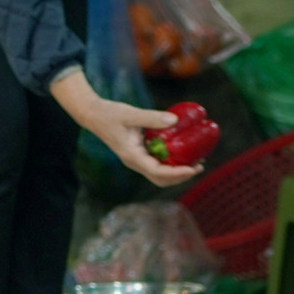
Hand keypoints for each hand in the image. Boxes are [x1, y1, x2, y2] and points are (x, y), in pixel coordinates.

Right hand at [51, 69, 202, 186]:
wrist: (93, 115)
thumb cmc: (110, 114)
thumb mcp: (131, 114)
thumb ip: (152, 118)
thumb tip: (175, 120)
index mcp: (132, 157)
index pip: (157, 172)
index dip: (177, 173)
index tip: (193, 168)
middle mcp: (135, 163)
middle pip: (161, 179)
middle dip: (181, 176)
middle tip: (199, 166)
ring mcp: (137, 160)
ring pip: (160, 175)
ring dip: (178, 172)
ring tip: (196, 162)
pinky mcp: (139, 155)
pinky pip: (157, 164)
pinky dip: (171, 163)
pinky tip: (183, 152)